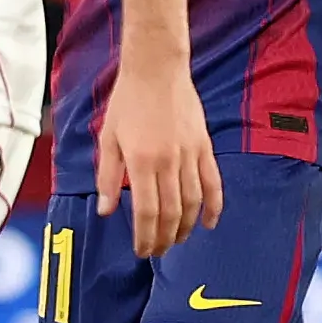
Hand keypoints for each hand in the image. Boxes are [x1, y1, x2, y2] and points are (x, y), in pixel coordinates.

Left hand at [92, 69, 223, 258]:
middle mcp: (168, 161)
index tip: (142, 250)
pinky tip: (209, 223)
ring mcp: (190, 155)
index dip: (145, 236)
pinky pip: (213, 182)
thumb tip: (107, 211)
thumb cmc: (127, 103)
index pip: (146, 212)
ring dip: (186, 227)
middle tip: (158, 251)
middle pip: (171, 212)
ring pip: (193, 202)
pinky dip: (214, 206)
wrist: (157, 71)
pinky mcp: (204, 147)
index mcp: (141, 161)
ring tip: (177, 241)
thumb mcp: (108, 139)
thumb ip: (108, 177)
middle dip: (165, 238)